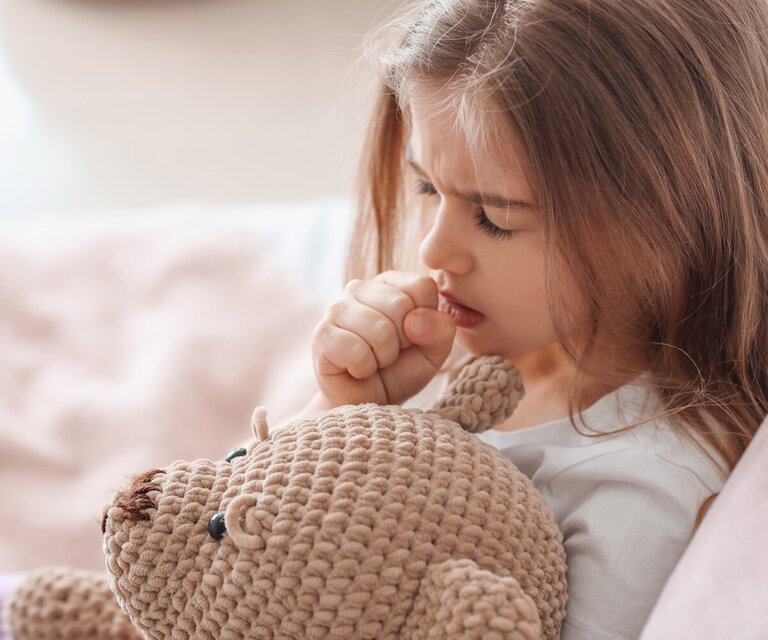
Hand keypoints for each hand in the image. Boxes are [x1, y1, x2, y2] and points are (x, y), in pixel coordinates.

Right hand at [311, 270, 456, 406]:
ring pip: (380, 330)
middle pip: (401, 306)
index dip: (424, 321)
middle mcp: (359, 288)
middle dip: (403, 341)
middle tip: (389, 354)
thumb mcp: (434, 351)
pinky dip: (364, 369)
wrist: (367, 402)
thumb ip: (441, 329)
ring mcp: (336, 309)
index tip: (411, 337)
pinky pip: (357, 351)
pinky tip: (355, 369)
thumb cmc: (400, 371)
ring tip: (373, 362)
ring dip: (384, 358)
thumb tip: (415, 319)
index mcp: (390, 283)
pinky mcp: (321, 335)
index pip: (422, 287)